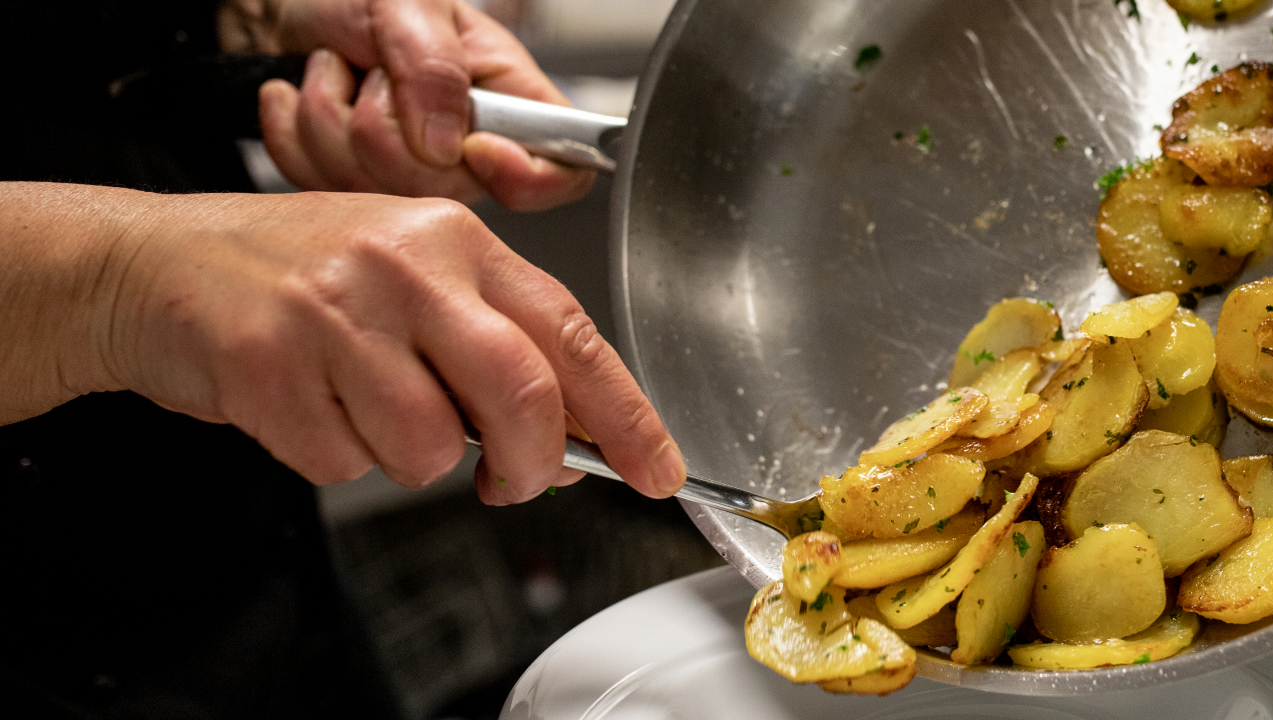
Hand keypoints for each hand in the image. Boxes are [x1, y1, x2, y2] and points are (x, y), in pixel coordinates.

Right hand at [64, 187, 680, 502]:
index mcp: (455, 239)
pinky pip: (343, 462)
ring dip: (409, 458)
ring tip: (365, 405)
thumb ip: (496, 344)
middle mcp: (402, 265)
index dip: (625, 415)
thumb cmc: (299, 273)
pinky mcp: (268, 367)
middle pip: (521, 396)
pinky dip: (334, 455)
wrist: (156, 265)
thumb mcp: (413, 276)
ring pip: (430, 448)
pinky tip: (308, 404)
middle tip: (514, 482)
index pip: (570, 335)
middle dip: (531, 465)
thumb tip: (575, 437)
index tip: (657, 469)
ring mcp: (333, 313)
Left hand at [225, 0, 595, 209]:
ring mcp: (413, 177)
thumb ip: (435, 66)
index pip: (563, 173)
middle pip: (448, 190)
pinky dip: (295, 135)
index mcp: (511, 104)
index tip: (474, 148)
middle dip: (384, 126)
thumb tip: (447, 143)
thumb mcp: (409, 4)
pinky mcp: (358, 189)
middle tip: (372, 74)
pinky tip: (305, 97)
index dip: (526, 177)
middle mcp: (469, 151)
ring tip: (335, 73)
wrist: (292, 10)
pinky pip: (324, 190)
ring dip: (330, 120)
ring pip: (377, 194)